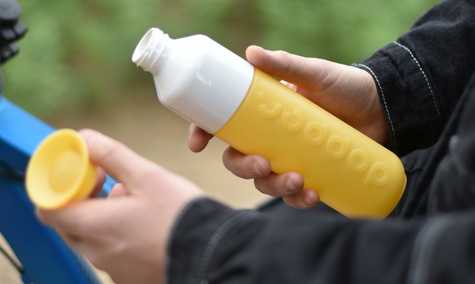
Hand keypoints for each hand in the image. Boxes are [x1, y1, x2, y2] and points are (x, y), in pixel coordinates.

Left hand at [38, 129, 202, 283]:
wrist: (210, 252)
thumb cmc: (180, 215)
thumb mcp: (147, 175)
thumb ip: (111, 155)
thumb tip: (85, 139)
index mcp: (95, 226)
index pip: (48, 207)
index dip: (60, 186)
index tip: (85, 174)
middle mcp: (97, 252)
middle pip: (68, 223)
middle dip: (82, 199)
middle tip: (107, 183)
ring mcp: (112, 268)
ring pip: (90, 238)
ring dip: (101, 216)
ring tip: (132, 202)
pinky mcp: (128, 277)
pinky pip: (109, 253)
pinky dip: (116, 235)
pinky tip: (142, 224)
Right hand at [188, 45, 386, 208]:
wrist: (383, 108)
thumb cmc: (345, 86)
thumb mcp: (314, 74)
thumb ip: (285, 64)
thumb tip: (250, 52)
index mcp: (263, 114)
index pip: (226, 125)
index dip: (204, 133)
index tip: (197, 144)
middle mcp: (271, 138)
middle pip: (239, 160)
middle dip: (243, 167)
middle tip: (263, 164)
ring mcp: (290, 158)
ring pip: (264, 181)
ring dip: (274, 187)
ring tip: (298, 181)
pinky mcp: (311, 174)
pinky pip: (294, 195)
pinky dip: (299, 200)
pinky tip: (312, 195)